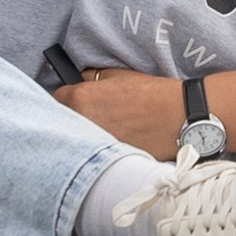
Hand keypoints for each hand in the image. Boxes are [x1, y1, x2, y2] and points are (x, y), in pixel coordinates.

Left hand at [53, 68, 185, 156]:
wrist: (179, 118)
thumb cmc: (153, 94)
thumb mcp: (120, 75)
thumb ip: (94, 77)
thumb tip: (80, 77)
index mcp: (81, 99)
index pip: (56, 97)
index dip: (68, 95)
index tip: (76, 97)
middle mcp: (82, 123)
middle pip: (65, 119)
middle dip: (74, 115)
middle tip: (94, 111)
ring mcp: (93, 144)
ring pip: (79, 137)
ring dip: (86, 132)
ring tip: (109, 126)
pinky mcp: (107, 159)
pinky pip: (95, 152)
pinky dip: (101, 147)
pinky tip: (118, 138)